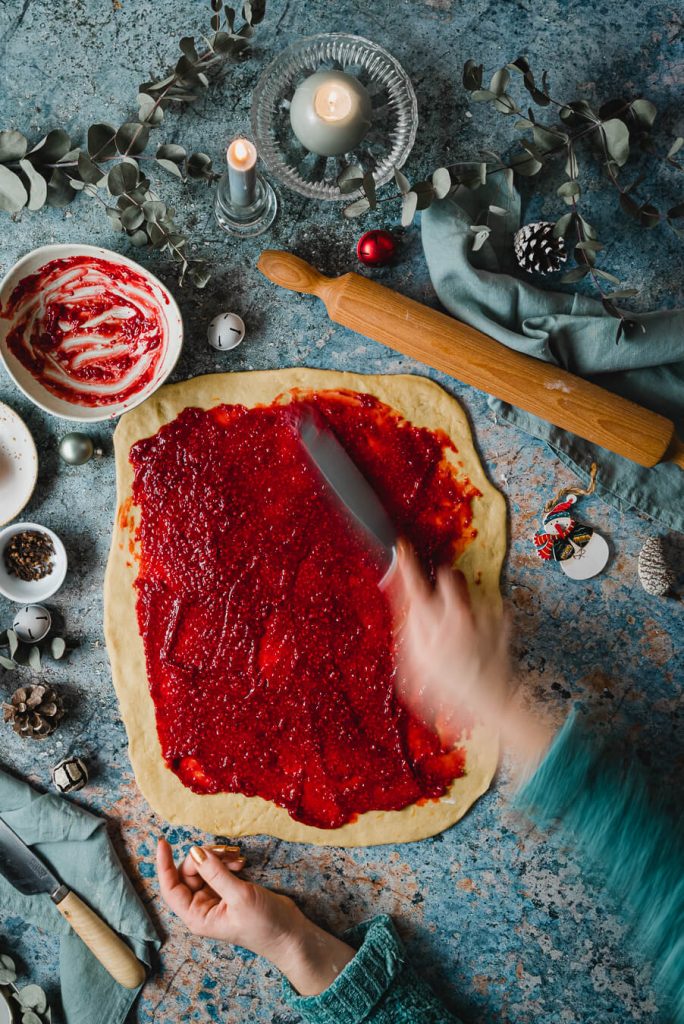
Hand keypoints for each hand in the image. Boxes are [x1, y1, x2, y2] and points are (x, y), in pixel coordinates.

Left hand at [156, 838, 354, 994]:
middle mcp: (202, 908)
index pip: (170, 888)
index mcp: (197, 916)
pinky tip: (241, 862)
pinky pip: (219, 870)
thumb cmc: (264, 924)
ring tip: (237, 857)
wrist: (289, 935)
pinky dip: (227, 862)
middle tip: (225, 850)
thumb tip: (195, 852)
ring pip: (205, 869)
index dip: (164, 865)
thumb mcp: (239, 897)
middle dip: (204, 857)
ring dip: (218, 858)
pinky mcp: (229, 892)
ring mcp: (215, 899)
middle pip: (189, 873)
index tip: (163, 842)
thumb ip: (215, 873)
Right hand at [390, 543, 551, 763]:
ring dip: (465, 605)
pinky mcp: (503, 623)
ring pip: (469, 595)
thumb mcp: (419, 664)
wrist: (492, 702)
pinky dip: (488, 620)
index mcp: (433, 625)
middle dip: (444, 582)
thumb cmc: (451, 688)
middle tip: (442, 596)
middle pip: (448, 578)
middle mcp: (458, 614)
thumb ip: (411, 632)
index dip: (408, 565)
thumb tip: (410, 608)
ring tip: (464, 632)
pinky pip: (494, 611)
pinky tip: (482, 640)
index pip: (415, 586)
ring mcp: (482, 616)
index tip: (404, 548)